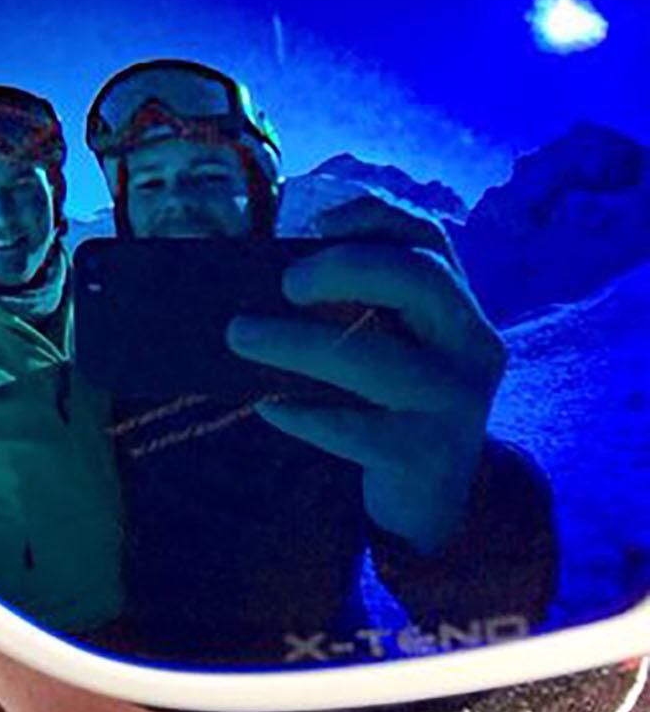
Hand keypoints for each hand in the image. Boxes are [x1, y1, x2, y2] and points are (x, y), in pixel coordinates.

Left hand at [226, 196, 506, 554]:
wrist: (433, 495)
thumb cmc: (389, 402)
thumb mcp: (387, 343)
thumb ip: (351, 305)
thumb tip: (258, 273)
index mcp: (458, 307)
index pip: (430, 238)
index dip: (374, 216)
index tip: (315, 222)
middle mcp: (472, 346)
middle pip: (420, 278)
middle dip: (345, 267)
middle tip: (285, 283)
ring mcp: (455, 401)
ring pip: (375, 358)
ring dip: (296, 342)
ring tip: (239, 334)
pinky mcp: (424, 453)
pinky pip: (353, 426)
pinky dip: (301, 411)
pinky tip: (267, 404)